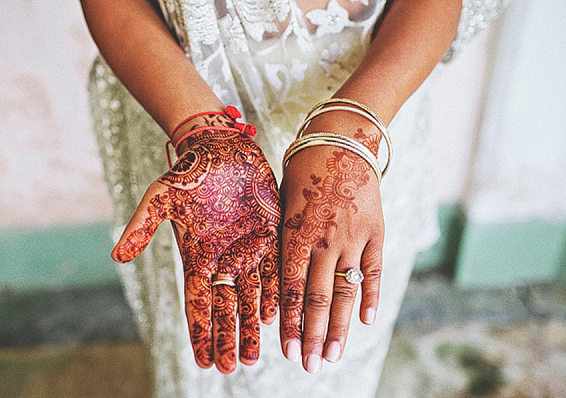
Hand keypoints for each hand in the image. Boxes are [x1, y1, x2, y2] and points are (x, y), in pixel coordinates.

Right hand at [112, 115, 280, 373]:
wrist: (221, 148)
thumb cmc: (188, 172)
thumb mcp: (161, 197)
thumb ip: (143, 226)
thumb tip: (116, 256)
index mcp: (196, 257)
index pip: (196, 304)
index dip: (200, 333)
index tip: (204, 361)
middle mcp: (222, 260)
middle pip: (224, 309)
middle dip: (227, 338)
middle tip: (232, 368)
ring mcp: (247, 251)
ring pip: (250, 298)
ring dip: (252, 326)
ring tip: (253, 356)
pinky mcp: (270, 237)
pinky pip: (274, 272)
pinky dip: (273, 294)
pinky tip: (274, 316)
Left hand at [279, 119, 383, 373]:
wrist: (343, 138)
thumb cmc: (304, 167)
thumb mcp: (283, 200)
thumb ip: (282, 238)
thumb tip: (277, 278)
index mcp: (296, 232)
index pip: (291, 289)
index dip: (289, 323)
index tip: (286, 350)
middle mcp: (325, 240)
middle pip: (317, 298)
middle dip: (311, 336)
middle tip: (308, 366)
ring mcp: (353, 238)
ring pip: (345, 292)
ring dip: (338, 327)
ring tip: (332, 356)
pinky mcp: (375, 231)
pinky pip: (373, 270)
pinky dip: (370, 296)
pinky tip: (365, 321)